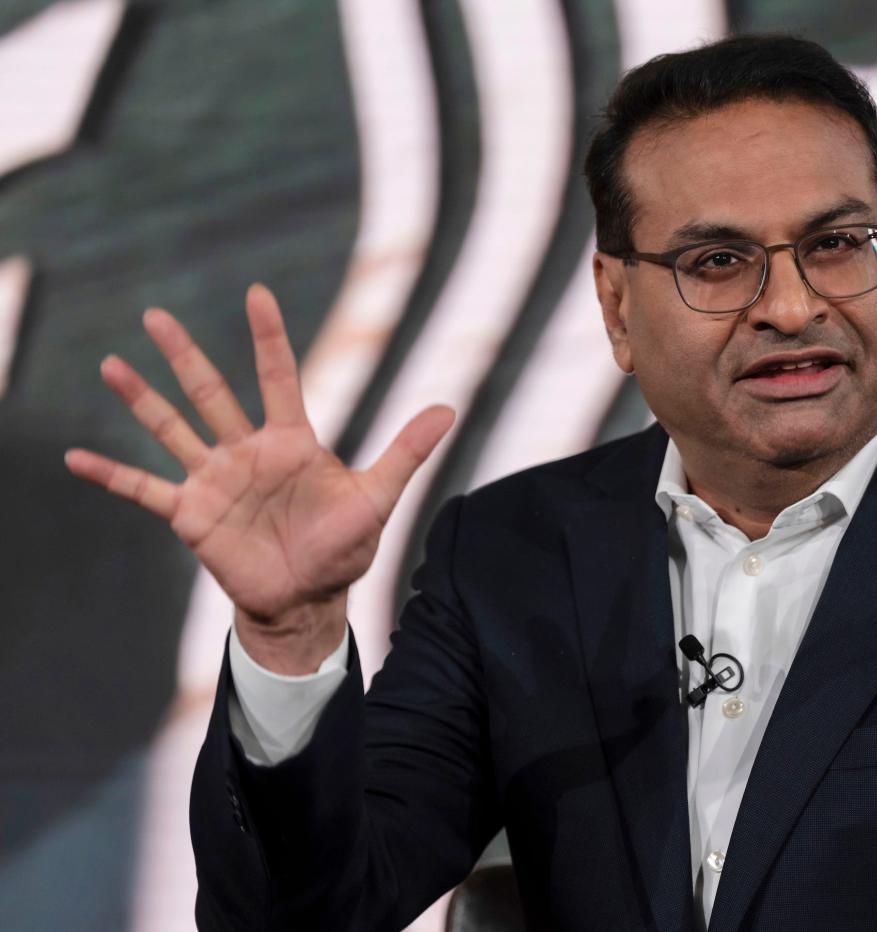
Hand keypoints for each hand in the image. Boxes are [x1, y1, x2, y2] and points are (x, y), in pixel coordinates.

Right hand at [65, 284, 454, 670]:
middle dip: (185, 355)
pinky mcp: (191, 514)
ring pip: (172, 429)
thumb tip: (450, 408)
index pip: (278, 376)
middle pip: (211, 393)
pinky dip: (111, 474)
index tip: (257, 294)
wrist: (308, 598)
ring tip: (111, 365)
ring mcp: (215, 480)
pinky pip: (144, 489)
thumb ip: (406, 451)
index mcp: (291, 441)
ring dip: (142, 400)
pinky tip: (76, 457)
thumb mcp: (378, 496)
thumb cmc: (344, 547)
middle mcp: (246, 452)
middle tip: (156, 315)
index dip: (268, 337)